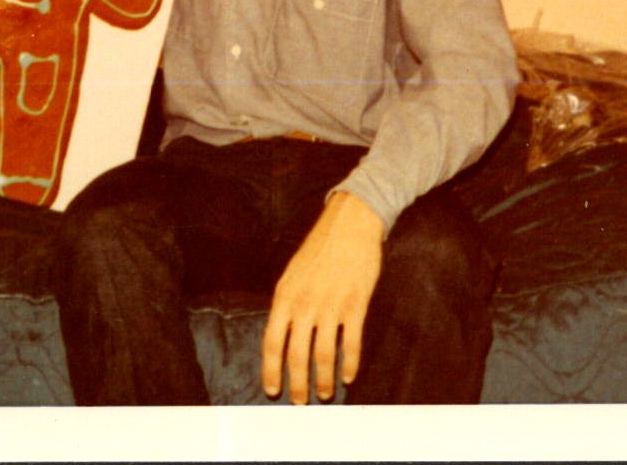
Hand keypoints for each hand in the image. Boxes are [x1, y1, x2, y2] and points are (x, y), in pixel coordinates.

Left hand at [262, 191, 384, 403]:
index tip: (272, 390)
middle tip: (300, 402)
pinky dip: (350, 364)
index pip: (271, 342)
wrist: (349, 224)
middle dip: (297, 384)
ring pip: (324, 355)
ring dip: (323, 380)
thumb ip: (287, 305)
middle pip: (297, 355)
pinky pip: (351, 343)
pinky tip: (348, 377)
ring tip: (324, 394)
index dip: (271, 370)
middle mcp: (305, 304)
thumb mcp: (292, 275)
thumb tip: (281, 336)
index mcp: (284, 297)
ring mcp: (331, 306)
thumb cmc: (319, 250)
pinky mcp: (356, 305)